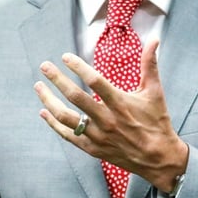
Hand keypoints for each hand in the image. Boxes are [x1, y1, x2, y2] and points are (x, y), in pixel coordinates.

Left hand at [35, 40, 187, 192]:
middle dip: (57, 79)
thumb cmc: (156, 122)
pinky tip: (44, 112)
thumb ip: (150, 64)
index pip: (95, 81)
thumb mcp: (155, 92)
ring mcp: (97, 136)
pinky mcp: (92, 149)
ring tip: (38, 87)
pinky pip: (68, 135)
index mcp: (121, 103)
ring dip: (49, 101)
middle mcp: (107, 120)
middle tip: (44, 66)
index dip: (78, 67)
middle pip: (75, 97)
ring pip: (66, 117)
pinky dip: (53, 124)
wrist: (158, 158)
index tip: (65, 57)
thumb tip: (154, 39)